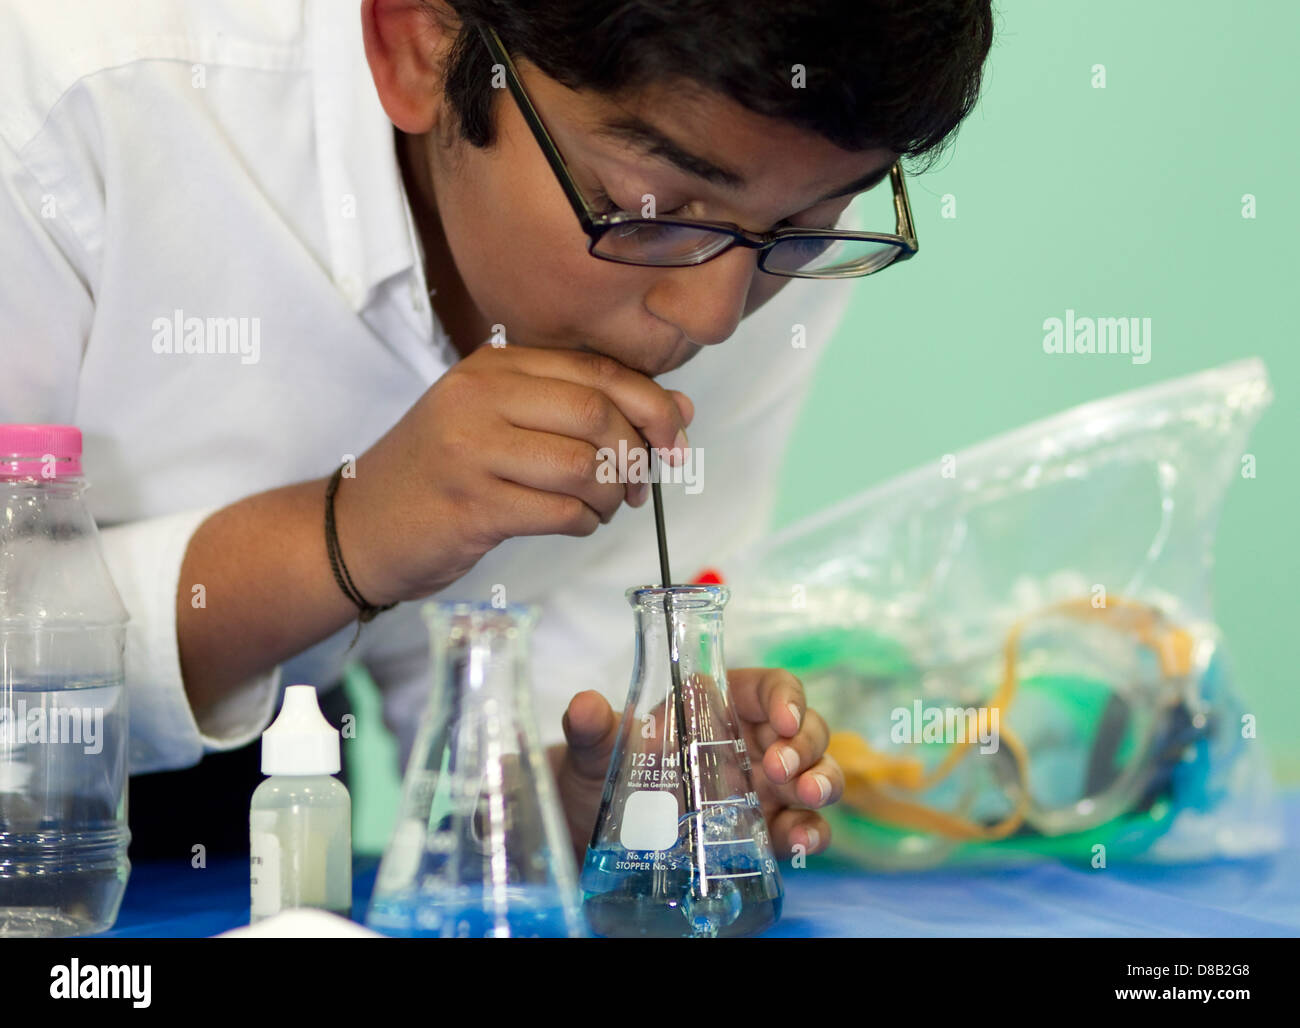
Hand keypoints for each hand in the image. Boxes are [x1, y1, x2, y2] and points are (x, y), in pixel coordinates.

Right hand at [332, 346, 694, 604]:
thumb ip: (587, 409)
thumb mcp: (506, 422)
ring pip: (585, 466)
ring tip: (602, 505)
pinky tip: (576, 523)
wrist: (359, 525)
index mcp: (495, 366)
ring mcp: (472, 450)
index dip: (653, 407)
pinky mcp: (471, 505)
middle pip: (599, 414)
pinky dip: (585, 523)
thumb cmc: (443, 472)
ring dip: (612, 495)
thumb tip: (680, 412)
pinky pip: (561, 512)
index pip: (599, 371)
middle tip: (637, 485)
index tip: (675, 441)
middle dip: (637, 456)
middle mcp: (481, 396)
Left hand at [548, 669, 843, 863]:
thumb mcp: (596, 750)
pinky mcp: (766, 831)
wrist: (599, 833)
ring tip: (806, 798)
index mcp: (720, 705)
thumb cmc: (605, 772)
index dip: (786, 698)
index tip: (783, 719)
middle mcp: (751, 741)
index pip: (770, 687)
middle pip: (804, 730)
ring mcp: (764, 788)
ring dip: (821, 782)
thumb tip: (584, 707)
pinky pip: (802, 826)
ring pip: (815, 773)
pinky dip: (811, 831)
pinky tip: (802, 841)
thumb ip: (592, 729)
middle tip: (779, 770)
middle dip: (803, 745)